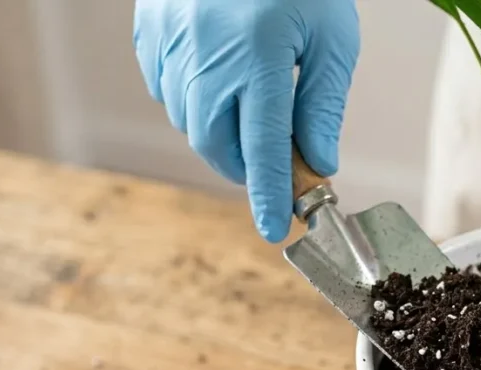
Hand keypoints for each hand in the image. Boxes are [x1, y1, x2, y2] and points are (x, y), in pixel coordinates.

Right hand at [133, 0, 359, 241]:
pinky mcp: (149, 29)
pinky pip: (164, 87)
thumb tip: (318, 162)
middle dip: (245, 168)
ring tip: (251, 120)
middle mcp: (203, 56)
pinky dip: (191, 103)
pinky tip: (218, 89)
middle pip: (216, 143)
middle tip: (275, 172)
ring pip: (187, 119)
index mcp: (255, 58)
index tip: (276, 229)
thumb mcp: (332, 37)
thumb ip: (321, 104)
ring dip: (220, 135)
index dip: (269, 196)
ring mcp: (168, 42)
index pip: (262, 150)